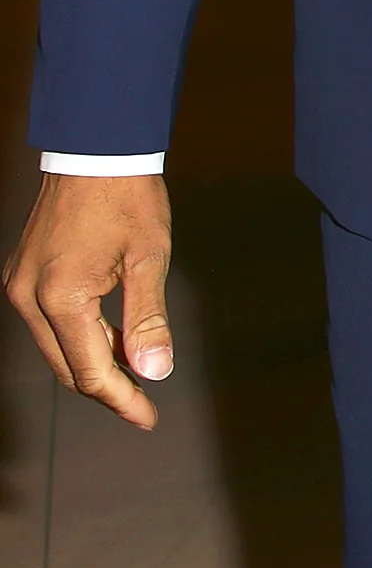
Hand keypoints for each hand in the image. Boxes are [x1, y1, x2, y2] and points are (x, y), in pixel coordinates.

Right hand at [5, 173, 174, 428]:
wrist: (96, 149)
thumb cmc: (129, 197)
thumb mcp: (148, 256)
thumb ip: (147, 317)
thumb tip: (156, 371)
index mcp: (59, 298)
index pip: (89, 372)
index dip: (122, 399)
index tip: (150, 419)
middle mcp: (28, 298)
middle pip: (67, 366)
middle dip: (107, 387)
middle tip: (145, 401)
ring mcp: (20, 286)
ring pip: (56, 346)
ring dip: (93, 360)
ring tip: (135, 370)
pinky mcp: (22, 274)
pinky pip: (49, 322)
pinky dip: (79, 335)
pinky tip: (111, 336)